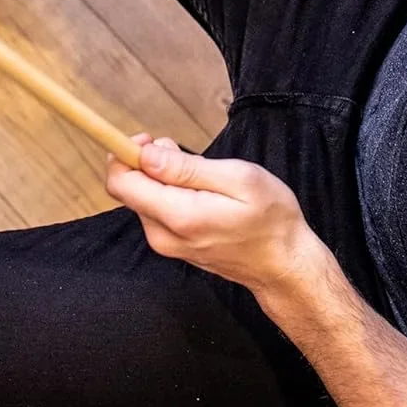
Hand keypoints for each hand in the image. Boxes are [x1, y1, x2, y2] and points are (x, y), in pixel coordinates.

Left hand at [105, 134, 330, 300]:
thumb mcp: (238, 179)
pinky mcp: (172, 245)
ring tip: (203, 179)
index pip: (120, 182)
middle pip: (129, 187)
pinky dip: (170, 193)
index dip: (125, 152)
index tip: (150, 139)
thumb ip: (186, 168)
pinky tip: (201, 195)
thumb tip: (145, 154)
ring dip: (162, 178)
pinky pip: (156, 209)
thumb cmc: (271, 219)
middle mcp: (163, 235)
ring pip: (142, 196)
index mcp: (178, 216)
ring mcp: (166, 244)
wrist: (286, 267)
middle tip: (187, 156)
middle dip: (149, 162)